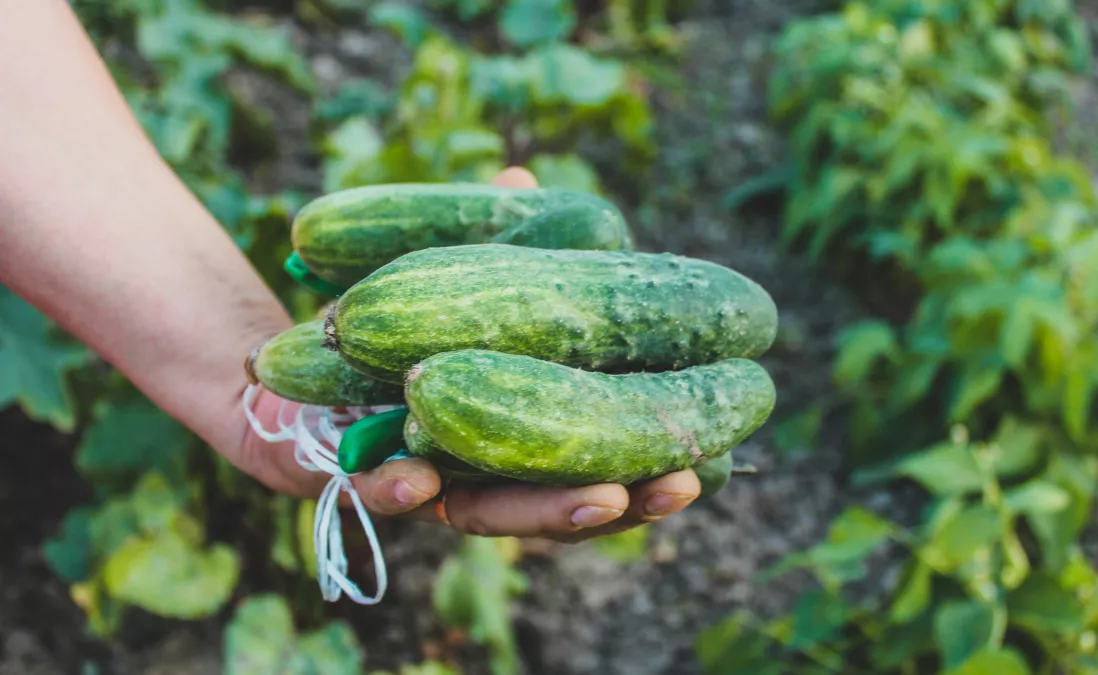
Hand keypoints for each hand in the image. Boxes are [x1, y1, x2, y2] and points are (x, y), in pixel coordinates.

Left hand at [235, 167, 700, 542]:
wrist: (277, 349)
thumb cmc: (382, 313)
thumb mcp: (447, 266)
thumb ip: (489, 231)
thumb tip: (519, 169)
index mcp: (516, 430)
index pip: (595, 460)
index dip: (650, 466)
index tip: (708, 455)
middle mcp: (477, 470)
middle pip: (559, 506)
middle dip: (621, 500)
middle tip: (673, 486)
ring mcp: (421, 484)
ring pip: (485, 515)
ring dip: (542, 511)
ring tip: (597, 498)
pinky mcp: (349, 482)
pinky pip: (376, 496)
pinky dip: (399, 487)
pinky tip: (420, 480)